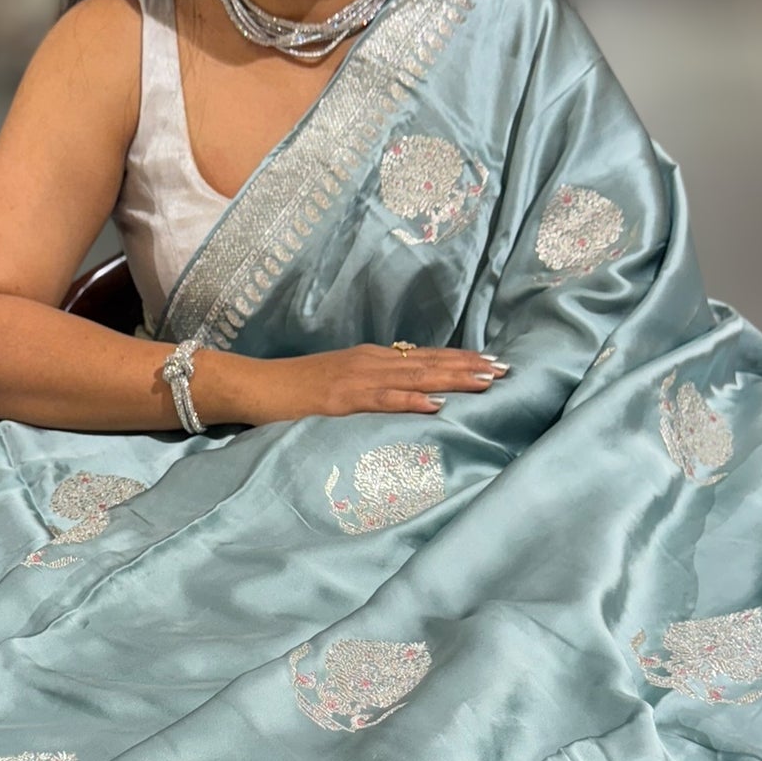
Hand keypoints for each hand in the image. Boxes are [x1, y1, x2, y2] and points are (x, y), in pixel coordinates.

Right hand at [206, 344, 508, 426]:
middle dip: (469, 367)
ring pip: (415, 376)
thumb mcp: (340, 385)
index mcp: (371, 359)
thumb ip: (372, 389)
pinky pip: (382, 399)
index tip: (493, 363)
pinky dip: (411, 400)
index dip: (460, 359)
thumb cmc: (295, 391)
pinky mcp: (341, 399)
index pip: (425, 356)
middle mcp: (370, 362)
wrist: (254, 385)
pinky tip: (436, 403)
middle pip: (429, 362)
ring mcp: (356, 379)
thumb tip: (406, 397)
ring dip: (453, 378)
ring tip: (486, 381)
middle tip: (506, 370)